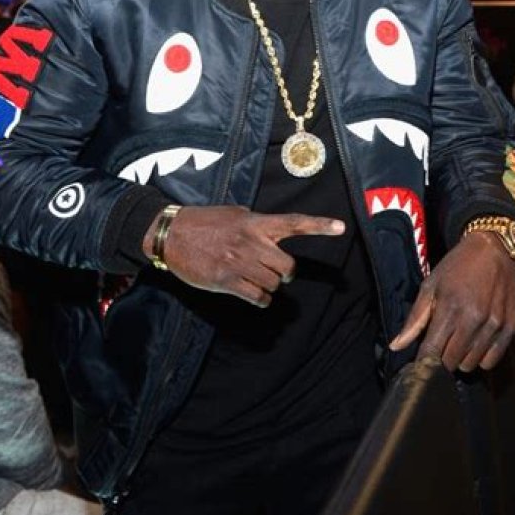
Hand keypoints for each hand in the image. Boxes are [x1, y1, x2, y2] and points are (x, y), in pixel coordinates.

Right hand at [147, 205, 344, 307]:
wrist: (172, 234)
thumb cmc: (205, 222)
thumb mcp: (235, 214)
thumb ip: (257, 224)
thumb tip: (272, 234)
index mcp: (256, 222)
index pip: (294, 223)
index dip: (320, 225)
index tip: (342, 227)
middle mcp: (251, 241)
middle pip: (287, 267)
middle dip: (285, 275)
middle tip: (276, 274)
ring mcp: (239, 262)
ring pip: (273, 284)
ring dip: (269, 287)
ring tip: (256, 281)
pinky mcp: (226, 280)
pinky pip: (258, 297)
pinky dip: (261, 300)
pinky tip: (254, 295)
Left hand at [389, 232, 514, 371]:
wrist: (494, 250)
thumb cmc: (457, 267)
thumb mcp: (430, 286)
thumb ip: (415, 319)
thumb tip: (396, 346)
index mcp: (450, 309)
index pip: (432, 352)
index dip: (423, 360)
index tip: (421, 359)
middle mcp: (474, 320)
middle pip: (451, 362)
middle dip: (441, 359)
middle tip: (440, 345)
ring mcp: (494, 326)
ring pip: (470, 364)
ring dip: (460, 359)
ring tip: (457, 341)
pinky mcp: (510, 328)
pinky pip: (491, 361)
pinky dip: (480, 358)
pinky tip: (475, 343)